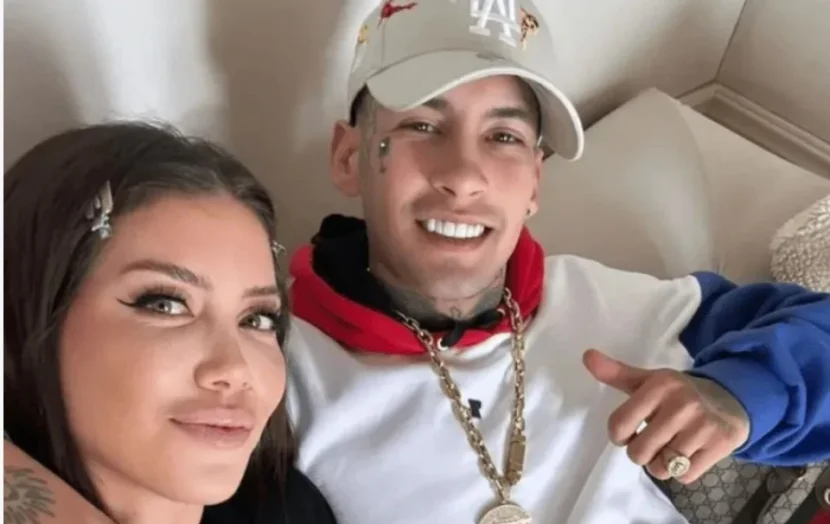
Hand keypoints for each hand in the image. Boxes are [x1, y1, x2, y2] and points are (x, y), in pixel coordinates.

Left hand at [583, 349, 749, 483]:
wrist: (729, 401)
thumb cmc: (677, 394)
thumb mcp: (647, 380)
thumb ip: (615, 373)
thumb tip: (587, 356)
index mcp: (659, 386)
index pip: (620, 425)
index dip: (619, 436)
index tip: (628, 432)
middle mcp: (681, 404)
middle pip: (639, 453)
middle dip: (641, 453)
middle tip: (652, 441)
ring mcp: (702, 426)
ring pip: (661, 468)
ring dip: (661, 464)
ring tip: (669, 447)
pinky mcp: (720, 445)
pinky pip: (684, 476)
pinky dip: (682, 471)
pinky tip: (688, 453)